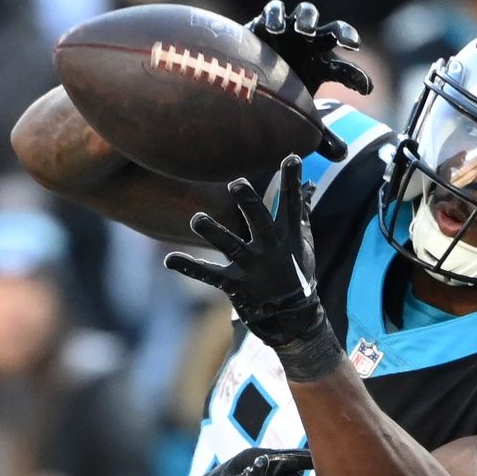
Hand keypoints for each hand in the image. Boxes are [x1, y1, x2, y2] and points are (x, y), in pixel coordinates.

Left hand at [164, 155, 343, 381]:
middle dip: (249, 202)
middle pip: (260, 221)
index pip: (291, 204)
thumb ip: (300, 214)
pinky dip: (189, 267)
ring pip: (231, 247)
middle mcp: (270, 250)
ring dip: (214, 233)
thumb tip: (307, 186)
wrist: (293, 318)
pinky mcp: (235, 285)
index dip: (290, 181)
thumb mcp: (303, 244)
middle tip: (236, 182)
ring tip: (197, 219)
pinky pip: (209, 275)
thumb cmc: (297, 273)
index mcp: (288, 236)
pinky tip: (169, 259)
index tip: (289, 157)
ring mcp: (252, 268)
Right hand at [247, 0, 372, 159]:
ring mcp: (289, 31)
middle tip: (351, 44)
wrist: (243, 79)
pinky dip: (275, 16)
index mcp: (322, 66)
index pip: (346, 71)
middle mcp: (310, 45)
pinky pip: (273, 10)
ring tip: (306, 32)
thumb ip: (320, 134)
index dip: (358, 79)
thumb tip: (343, 155)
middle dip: (344, 34)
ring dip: (309, 20)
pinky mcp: (265, 23)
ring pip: (306, 13)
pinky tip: (275, 29)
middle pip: (333, 32)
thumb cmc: (277, 94)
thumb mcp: (300, 114)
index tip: (367, 89)